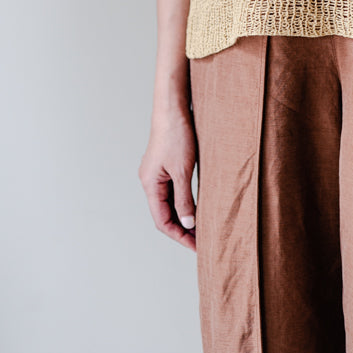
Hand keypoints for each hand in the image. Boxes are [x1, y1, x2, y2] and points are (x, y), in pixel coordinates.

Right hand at [138, 101, 197, 250]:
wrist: (173, 106)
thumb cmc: (176, 134)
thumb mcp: (182, 170)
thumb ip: (184, 199)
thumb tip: (187, 225)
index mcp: (150, 184)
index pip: (162, 221)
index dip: (179, 236)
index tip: (197, 246)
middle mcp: (150, 181)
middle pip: (165, 214)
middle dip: (182, 229)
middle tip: (203, 241)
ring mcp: (157, 173)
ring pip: (170, 203)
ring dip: (184, 216)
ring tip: (202, 228)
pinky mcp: (165, 165)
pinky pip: (173, 190)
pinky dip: (184, 201)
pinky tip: (197, 206)